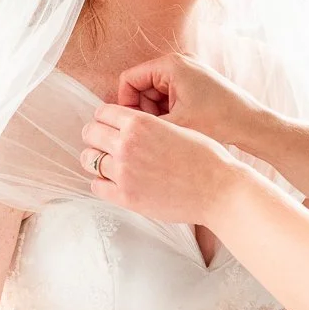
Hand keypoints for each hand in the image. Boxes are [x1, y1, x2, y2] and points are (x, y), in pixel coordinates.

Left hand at [80, 106, 245, 224]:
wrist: (219, 189)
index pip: (102, 112)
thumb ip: (148, 126)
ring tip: (108, 163)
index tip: (110, 125)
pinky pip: (97, 186)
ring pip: (89, 160)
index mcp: (139, 123)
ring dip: (96, 159)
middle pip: (90, 133)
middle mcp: (126, 145)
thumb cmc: (205, 157)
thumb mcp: (176, 127)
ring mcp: (123, 172)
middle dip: (97, 136)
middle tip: (106, 143)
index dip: (106, 118)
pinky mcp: (126, 197)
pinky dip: (102, 182)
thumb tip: (128, 127)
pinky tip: (114, 182)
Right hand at [117, 53, 266, 146]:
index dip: (126, 104)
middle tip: (156, 130)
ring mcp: (188, 73)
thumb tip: (120, 127)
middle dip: (143, 110)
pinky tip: (180, 127)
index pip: (129, 79)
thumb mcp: (175, 123)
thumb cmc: (219, 121)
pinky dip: (169, 112)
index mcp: (170, 65)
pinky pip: (169, 96)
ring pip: (155, 94)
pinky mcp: (195, 84)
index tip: (132, 125)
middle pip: (141, 86)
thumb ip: (142, 123)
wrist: (252, 124)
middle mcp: (178, 63)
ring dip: (156, 113)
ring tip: (171, 129)